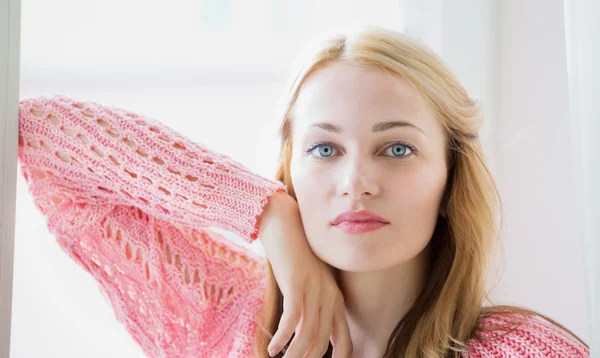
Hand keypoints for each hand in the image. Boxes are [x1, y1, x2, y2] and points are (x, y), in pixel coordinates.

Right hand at [258, 192, 351, 357]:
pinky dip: (282, 338)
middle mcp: (330, 295)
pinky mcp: (297, 283)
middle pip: (321, 342)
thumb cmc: (294, 256)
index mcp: (336, 298)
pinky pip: (292, 320)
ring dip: (293, 354)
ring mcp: (315, 289)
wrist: (284, 223)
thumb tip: (306, 335)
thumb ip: (311, 307)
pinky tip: (273, 348)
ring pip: (307, 334)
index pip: (343, 341)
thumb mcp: (308, 283)